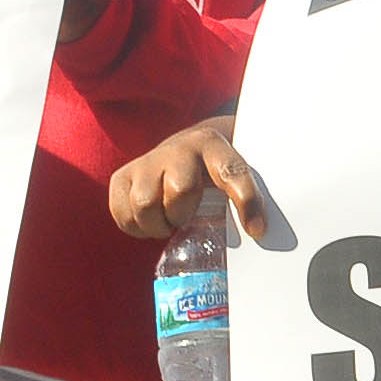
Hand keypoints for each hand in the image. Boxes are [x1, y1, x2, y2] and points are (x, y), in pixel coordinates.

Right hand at [109, 118, 264, 241]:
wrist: (182, 150)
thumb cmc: (214, 176)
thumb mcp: (232, 180)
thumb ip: (243, 200)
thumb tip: (258, 234)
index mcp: (214, 147)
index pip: (232, 173)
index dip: (247, 203)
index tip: (257, 230)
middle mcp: (179, 149)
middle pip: (180, 191)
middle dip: (185, 213)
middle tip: (187, 218)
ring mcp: (148, 161)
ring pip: (145, 204)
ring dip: (158, 224)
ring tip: (169, 221)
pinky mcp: (122, 176)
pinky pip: (122, 212)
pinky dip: (136, 227)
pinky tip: (151, 220)